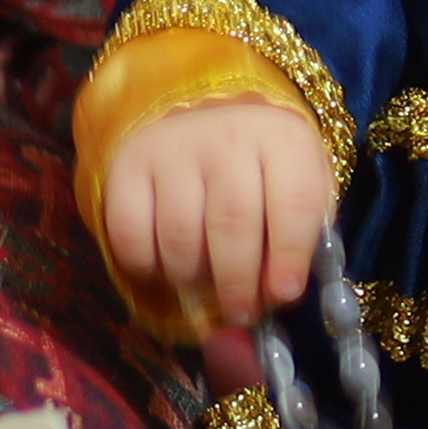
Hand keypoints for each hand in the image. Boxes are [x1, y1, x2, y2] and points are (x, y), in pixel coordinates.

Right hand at [100, 96, 332, 367]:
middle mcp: (227, 137)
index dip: (290, 255)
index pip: (293, 201)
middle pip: (232, 223)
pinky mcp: (128, 166)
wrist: (201, 117)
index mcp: (284, 140)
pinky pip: (131, 234)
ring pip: (180, 235)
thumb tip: (273, 305)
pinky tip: (165, 268)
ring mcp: (172, 149)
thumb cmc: (262, 169)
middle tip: (240, 311)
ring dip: (193, 277)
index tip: (284, 294)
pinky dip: (147, 266)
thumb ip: (299, 242)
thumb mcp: (298, 189)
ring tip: (204, 285)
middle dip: (238, 282)